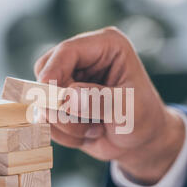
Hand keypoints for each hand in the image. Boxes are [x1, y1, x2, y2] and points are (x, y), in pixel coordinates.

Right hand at [34, 27, 184, 184]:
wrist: (142, 141)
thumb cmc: (142, 118)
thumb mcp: (127, 109)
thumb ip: (98, 101)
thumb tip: (69, 96)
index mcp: (106, 46)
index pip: (67, 50)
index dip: (53, 71)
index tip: (47, 95)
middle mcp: (84, 58)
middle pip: (46, 71)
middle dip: (60, 103)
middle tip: (83, 122)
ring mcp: (70, 80)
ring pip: (44, 100)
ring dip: (66, 123)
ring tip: (96, 128)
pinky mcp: (61, 101)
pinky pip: (46, 119)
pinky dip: (64, 133)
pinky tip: (88, 133)